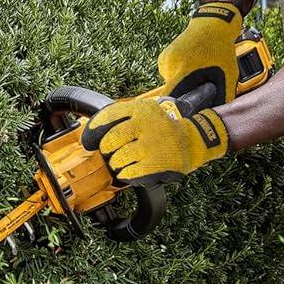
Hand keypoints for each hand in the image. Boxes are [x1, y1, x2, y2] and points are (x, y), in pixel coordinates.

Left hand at [79, 97, 230, 186]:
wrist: (195, 140)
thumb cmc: (163, 129)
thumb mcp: (147, 113)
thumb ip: (123, 118)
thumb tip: (92, 133)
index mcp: (142, 109)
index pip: (109, 116)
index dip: (94, 129)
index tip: (88, 139)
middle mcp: (147, 124)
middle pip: (110, 140)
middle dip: (107, 149)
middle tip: (111, 152)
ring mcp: (152, 144)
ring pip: (118, 159)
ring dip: (117, 164)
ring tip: (124, 162)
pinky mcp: (156, 163)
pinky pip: (129, 173)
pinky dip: (126, 174)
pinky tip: (131, 171)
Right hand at [147, 2, 243, 102]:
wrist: (213, 24)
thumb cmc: (221, 48)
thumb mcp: (227, 74)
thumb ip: (223, 96)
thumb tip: (217, 114)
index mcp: (183, 71)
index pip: (171, 100)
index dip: (177, 109)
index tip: (184, 112)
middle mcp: (170, 66)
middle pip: (174, 92)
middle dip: (185, 93)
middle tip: (200, 86)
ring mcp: (165, 61)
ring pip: (171, 83)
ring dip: (183, 83)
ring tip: (197, 71)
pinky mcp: (163, 57)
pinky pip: (169, 74)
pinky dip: (178, 74)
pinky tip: (190, 65)